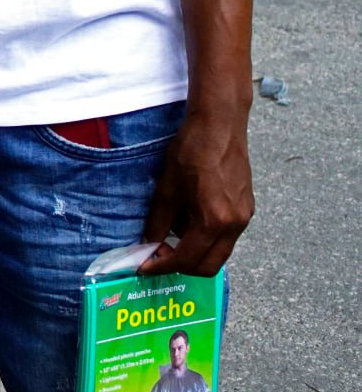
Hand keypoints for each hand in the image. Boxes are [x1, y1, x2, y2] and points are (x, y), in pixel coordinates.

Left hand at [138, 109, 253, 276]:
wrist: (220, 124)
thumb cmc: (192, 150)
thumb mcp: (167, 187)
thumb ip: (158, 220)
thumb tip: (149, 243)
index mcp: (214, 220)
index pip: (187, 259)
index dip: (163, 266)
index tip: (144, 267)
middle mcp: (235, 224)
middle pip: (209, 265)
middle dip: (182, 267)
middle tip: (157, 257)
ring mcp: (245, 217)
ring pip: (219, 251)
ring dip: (194, 252)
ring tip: (169, 234)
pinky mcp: (247, 208)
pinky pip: (225, 235)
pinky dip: (205, 237)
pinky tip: (187, 219)